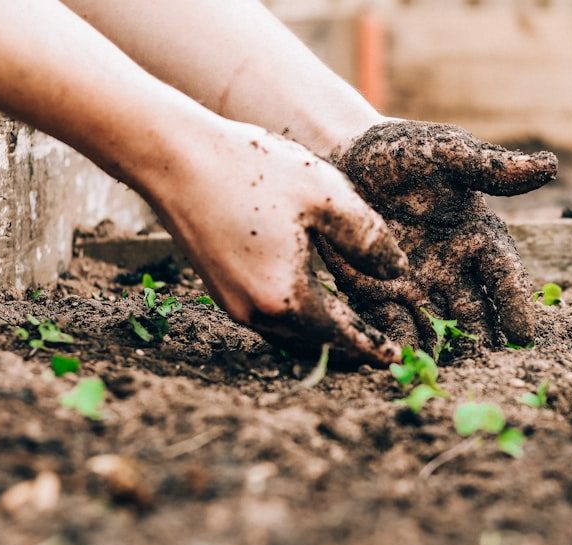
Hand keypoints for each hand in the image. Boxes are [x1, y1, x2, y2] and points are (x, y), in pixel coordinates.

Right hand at [149, 119, 407, 365]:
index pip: (341, 335)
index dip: (371, 346)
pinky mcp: (219, 287)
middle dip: (348, 348)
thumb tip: (397, 271)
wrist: (174, 157)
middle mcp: (255, 312)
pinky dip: (296, 319)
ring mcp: (232, 303)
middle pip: (314, 343)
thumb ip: (368, 238)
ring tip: (350, 331)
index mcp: (286, 297)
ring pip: (288, 334)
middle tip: (378, 350)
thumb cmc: (252, 170)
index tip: (395, 359)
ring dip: (320, 336)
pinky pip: (268, 317)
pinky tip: (310, 303)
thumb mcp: (326, 195)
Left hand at [315, 120, 556, 351]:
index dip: (515, 304)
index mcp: (477, 237)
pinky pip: (393, 324)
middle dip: (483, 340)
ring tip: (448, 375)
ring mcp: (417, 285)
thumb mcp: (446, 153)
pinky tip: (403, 362)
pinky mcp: (379, 294)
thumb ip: (491, 167)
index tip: (523, 334)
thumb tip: (550, 166)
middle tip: (488, 367)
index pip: (504, 276)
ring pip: (438, 326)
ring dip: (444, 350)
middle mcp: (453, 268)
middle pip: (475, 312)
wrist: (343, 157)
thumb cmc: (403, 151)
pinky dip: (400, 344)